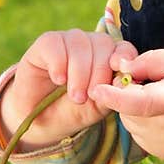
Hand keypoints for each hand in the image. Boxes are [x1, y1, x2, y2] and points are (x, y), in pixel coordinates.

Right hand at [1, 29, 137, 147]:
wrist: (39, 120)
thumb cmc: (72, 112)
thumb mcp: (96, 107)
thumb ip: (112, 92)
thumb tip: (123, 80)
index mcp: (108, 58)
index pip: (123, 48)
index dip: (124, 56)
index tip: (119, 70)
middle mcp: (90, 45)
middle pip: (103, 43)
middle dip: (99, 72)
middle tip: (89, 97)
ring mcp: (68, 42)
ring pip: (80, 43)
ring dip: (80, 72)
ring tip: (76, 97)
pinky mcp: (45, 44)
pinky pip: (55, 43)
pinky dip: (59, 62)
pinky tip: (59, 79)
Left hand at [91, 47, 163, 161]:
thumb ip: (148, 61)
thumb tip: (119, 67)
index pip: (136, 102)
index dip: (114, 96)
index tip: (97, 90)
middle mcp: (161, 129)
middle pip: (127, 108)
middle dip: (131, 93)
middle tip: (157, 83)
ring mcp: (159, 145)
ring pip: (130, 120)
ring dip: (137, 108)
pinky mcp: (158, 153)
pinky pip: (140, 132)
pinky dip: (146, 121)